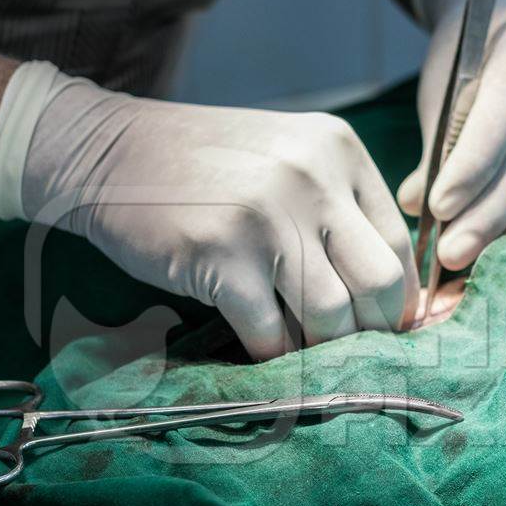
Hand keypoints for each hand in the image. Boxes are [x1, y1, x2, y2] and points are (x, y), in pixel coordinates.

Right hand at [0, 64, 417, 359]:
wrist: (106, 151)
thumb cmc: (202, 165)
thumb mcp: (285, 158)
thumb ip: (336, 208)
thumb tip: (383, 297)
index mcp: (339, 150)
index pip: (398, 243)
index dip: (399, 299)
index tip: (384, 328)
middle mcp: (313, 178)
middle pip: (380, 284)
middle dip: (372, 332)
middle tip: (351, 352)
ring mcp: (267, 216)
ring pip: (331, 317)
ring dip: (319, 350)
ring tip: (302, 352)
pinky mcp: (222, 256)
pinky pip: (271, 334)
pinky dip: (272, 355)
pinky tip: (260, 347)